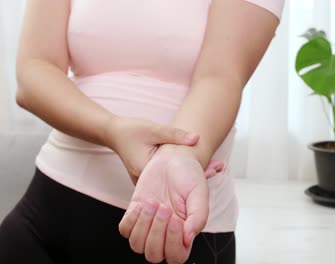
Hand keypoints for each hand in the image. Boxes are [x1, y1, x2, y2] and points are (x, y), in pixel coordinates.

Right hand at [104, 115, 221, 183]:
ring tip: (216, 167)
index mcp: (146, 173)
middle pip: (177, 184)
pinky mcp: (152, 179)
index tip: (214, 168)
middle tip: (220, 166)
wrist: (115, 133)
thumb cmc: (132, 130)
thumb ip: (175, 134)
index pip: (175, 180)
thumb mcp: (154, 129)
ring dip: (193, 174)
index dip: (196, 174)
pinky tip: (200, 166)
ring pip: (176, 182)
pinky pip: (171, 178)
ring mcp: (149, 184)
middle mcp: (147, 184)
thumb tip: (197, 138)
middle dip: (199, 175)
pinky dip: (184, 172)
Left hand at [119, 145, 209, 262]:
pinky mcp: (135, 214)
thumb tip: (188, 238)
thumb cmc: (189, 175)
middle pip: (154, 255)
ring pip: (137, 245)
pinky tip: (144, 202)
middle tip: (165, 207)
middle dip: (157, 233)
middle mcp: (165, 233)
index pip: (176, 257)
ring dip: (144, 225)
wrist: (173, 157)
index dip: (173, 244)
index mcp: (184, 233)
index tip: (176, 219)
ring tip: (154, 202)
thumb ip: (199, 217)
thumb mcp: (200, 193)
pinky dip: (132, 219)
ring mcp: (148, 225)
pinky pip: (125, 230)